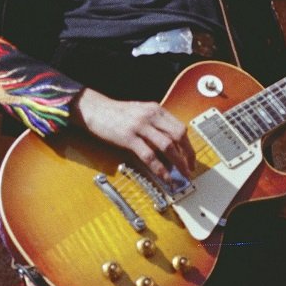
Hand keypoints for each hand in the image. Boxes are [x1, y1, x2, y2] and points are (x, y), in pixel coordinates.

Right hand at [70, 88, 194, 184]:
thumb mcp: (140, 113)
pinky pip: (149, 155)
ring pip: (167, 146)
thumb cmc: (115, 113)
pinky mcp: (129, 137)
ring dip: (178, 163)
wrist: (94, 109)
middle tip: (189, 169)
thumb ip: (154, 125)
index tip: (191, 159)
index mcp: (155, 109)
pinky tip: (164, 177)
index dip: (189, 146)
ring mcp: (140, 126)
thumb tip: (168, 147)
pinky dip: (160, 168)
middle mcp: (151, 116)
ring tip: (181, 175)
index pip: (180, 128)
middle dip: (188, 155)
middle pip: (178, 136)